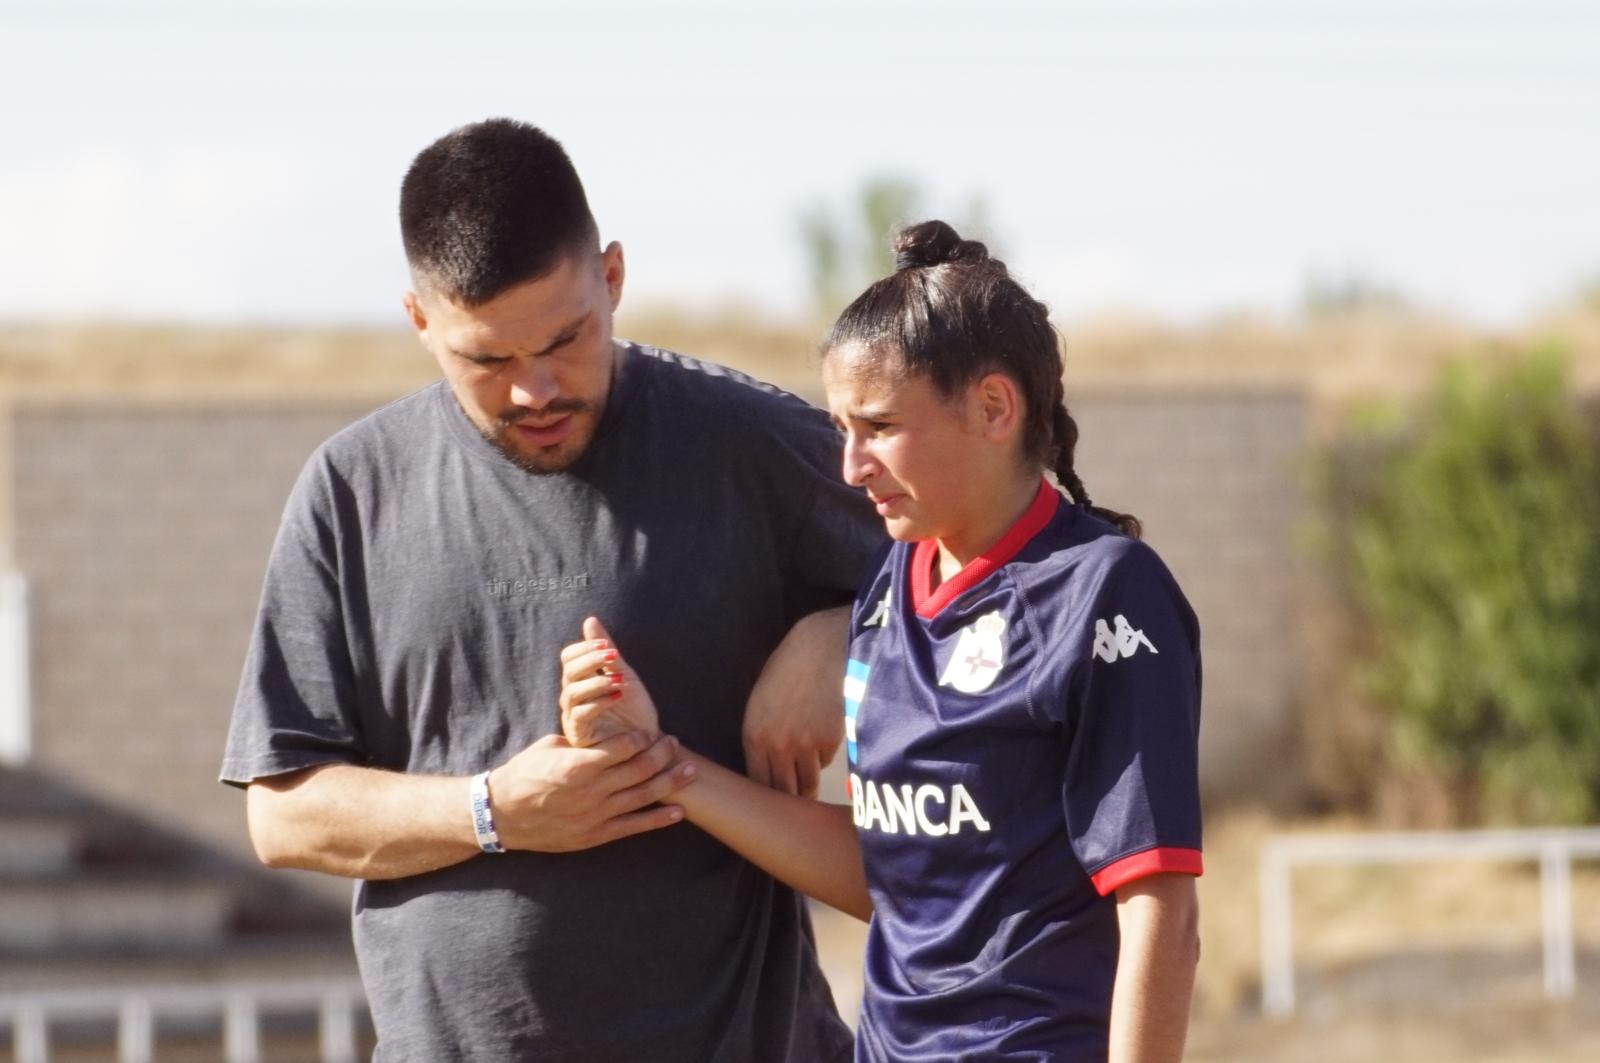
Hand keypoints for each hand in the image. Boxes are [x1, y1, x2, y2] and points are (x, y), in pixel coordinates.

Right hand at [488, 730, 692, 851]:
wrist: (502, 815)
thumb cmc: (525, 774)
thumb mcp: (551, 747)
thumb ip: (584, 742)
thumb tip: (608, 730)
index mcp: (580, 764)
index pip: (626, 746)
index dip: (644, 737)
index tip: (652, 732)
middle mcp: (592, 790)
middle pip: (641, 769)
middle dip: (664, 754)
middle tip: (674, 744)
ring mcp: (596, 815)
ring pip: (644, 796)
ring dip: (671, 782)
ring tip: (690, 770)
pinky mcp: (596, 835)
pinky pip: (635, 827)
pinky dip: (660, 819)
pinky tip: (679, 811)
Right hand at [559, 617, 660, 746]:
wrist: (648, 743)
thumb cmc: (634, 710)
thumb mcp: (623, 674)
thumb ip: (607, 652)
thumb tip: (590, 620)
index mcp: (581, 681)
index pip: (569, 658)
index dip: (585, 648)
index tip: (608, 646)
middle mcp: (573, 699)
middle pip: (568, 672)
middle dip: (591, 660)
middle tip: (613, 656)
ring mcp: (573, 718)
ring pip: (571, 693)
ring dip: (597, 682)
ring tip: (620, 680)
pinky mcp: (580, 736)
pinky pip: (580, 715)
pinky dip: (599, 702)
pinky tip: (618, 696)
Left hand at [742, 606, 848, 797]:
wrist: (821, 649)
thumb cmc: (788, 670)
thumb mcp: (760, 703)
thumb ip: (761, 737)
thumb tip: (766, 768)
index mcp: (754, 735)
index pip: (757, 783)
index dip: (765, 797)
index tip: (770, 802)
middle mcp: (777, 745)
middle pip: (783, 792)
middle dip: (788, 800)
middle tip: (792, 804)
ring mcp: (805, 745)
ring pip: (807, 783)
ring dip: (808, 783)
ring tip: (809, 784)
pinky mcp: (830, 741)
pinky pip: (825, 763)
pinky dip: (823, 759)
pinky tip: (822, 741)